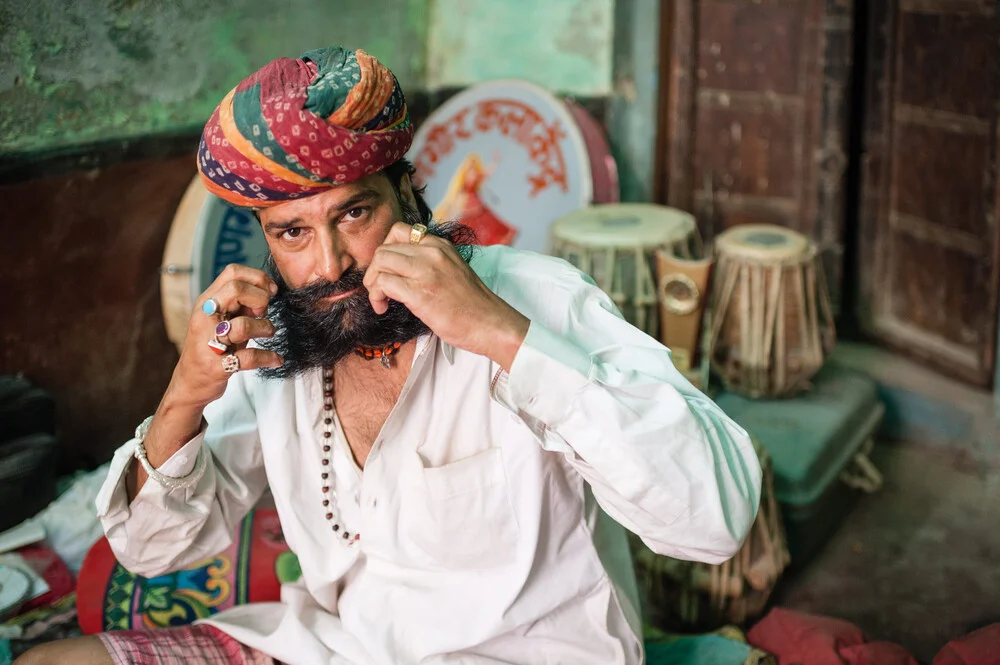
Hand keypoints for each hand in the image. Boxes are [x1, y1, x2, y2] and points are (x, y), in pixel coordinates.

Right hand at [169, 264, 282, 409]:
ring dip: (265, 328)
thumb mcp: (226, 318)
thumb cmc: (214, 346)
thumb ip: (244, 303)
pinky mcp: (216, 366)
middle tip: (264, 313)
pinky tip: (276, 359)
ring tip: (269, 333)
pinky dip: (268, 357)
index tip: (270, 291)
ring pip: (242, 326)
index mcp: (208, 301)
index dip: (257, 278)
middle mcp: (205, 318)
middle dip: (260, 299)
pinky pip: (249, 357)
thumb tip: (269, 290)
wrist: (191, 381)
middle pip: (236, 290)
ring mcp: (209, 342)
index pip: (232, 272)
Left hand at [363, 223, 529, 370]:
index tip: (389, 268)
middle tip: (379, 288)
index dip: (386, 249)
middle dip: (375, 269)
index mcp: (441, 245)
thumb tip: (401, 269)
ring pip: (380, 261)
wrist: (490, 323)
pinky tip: (383, 308)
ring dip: (372, 282)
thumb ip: (430, 262)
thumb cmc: (472, 305)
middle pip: (384, 248)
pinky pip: (382, 284)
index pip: (399, 230)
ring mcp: (425, 271)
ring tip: (380, 299)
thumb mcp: (453, 270)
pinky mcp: (419, 292)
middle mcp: (432, 252)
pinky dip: (376, 297)